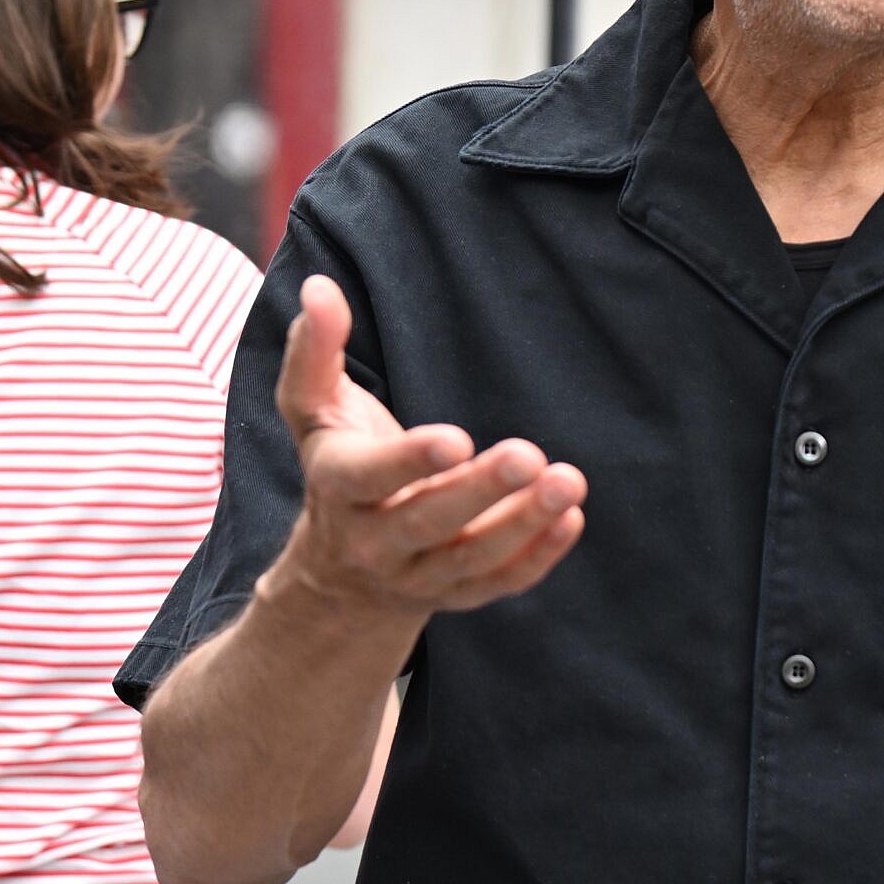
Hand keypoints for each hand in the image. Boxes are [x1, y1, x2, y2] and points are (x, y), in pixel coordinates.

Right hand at [271, 276, 586, 623]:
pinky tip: (571, 517)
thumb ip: (315, 349)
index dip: (410, 462)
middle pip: (427, 522)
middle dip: (479, 491)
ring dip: (523, 524)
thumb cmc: (338, 461)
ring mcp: (417, 575)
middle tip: (529, 456)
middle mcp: (373, 541)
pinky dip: (538, 557)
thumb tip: (320, 288)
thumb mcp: (312, 408)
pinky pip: (498, 583)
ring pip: (471, 559)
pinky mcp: (456, 594)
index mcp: (338, 486)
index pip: (369, 477)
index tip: (457, 438)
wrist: (340, 569)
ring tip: (569, 482)